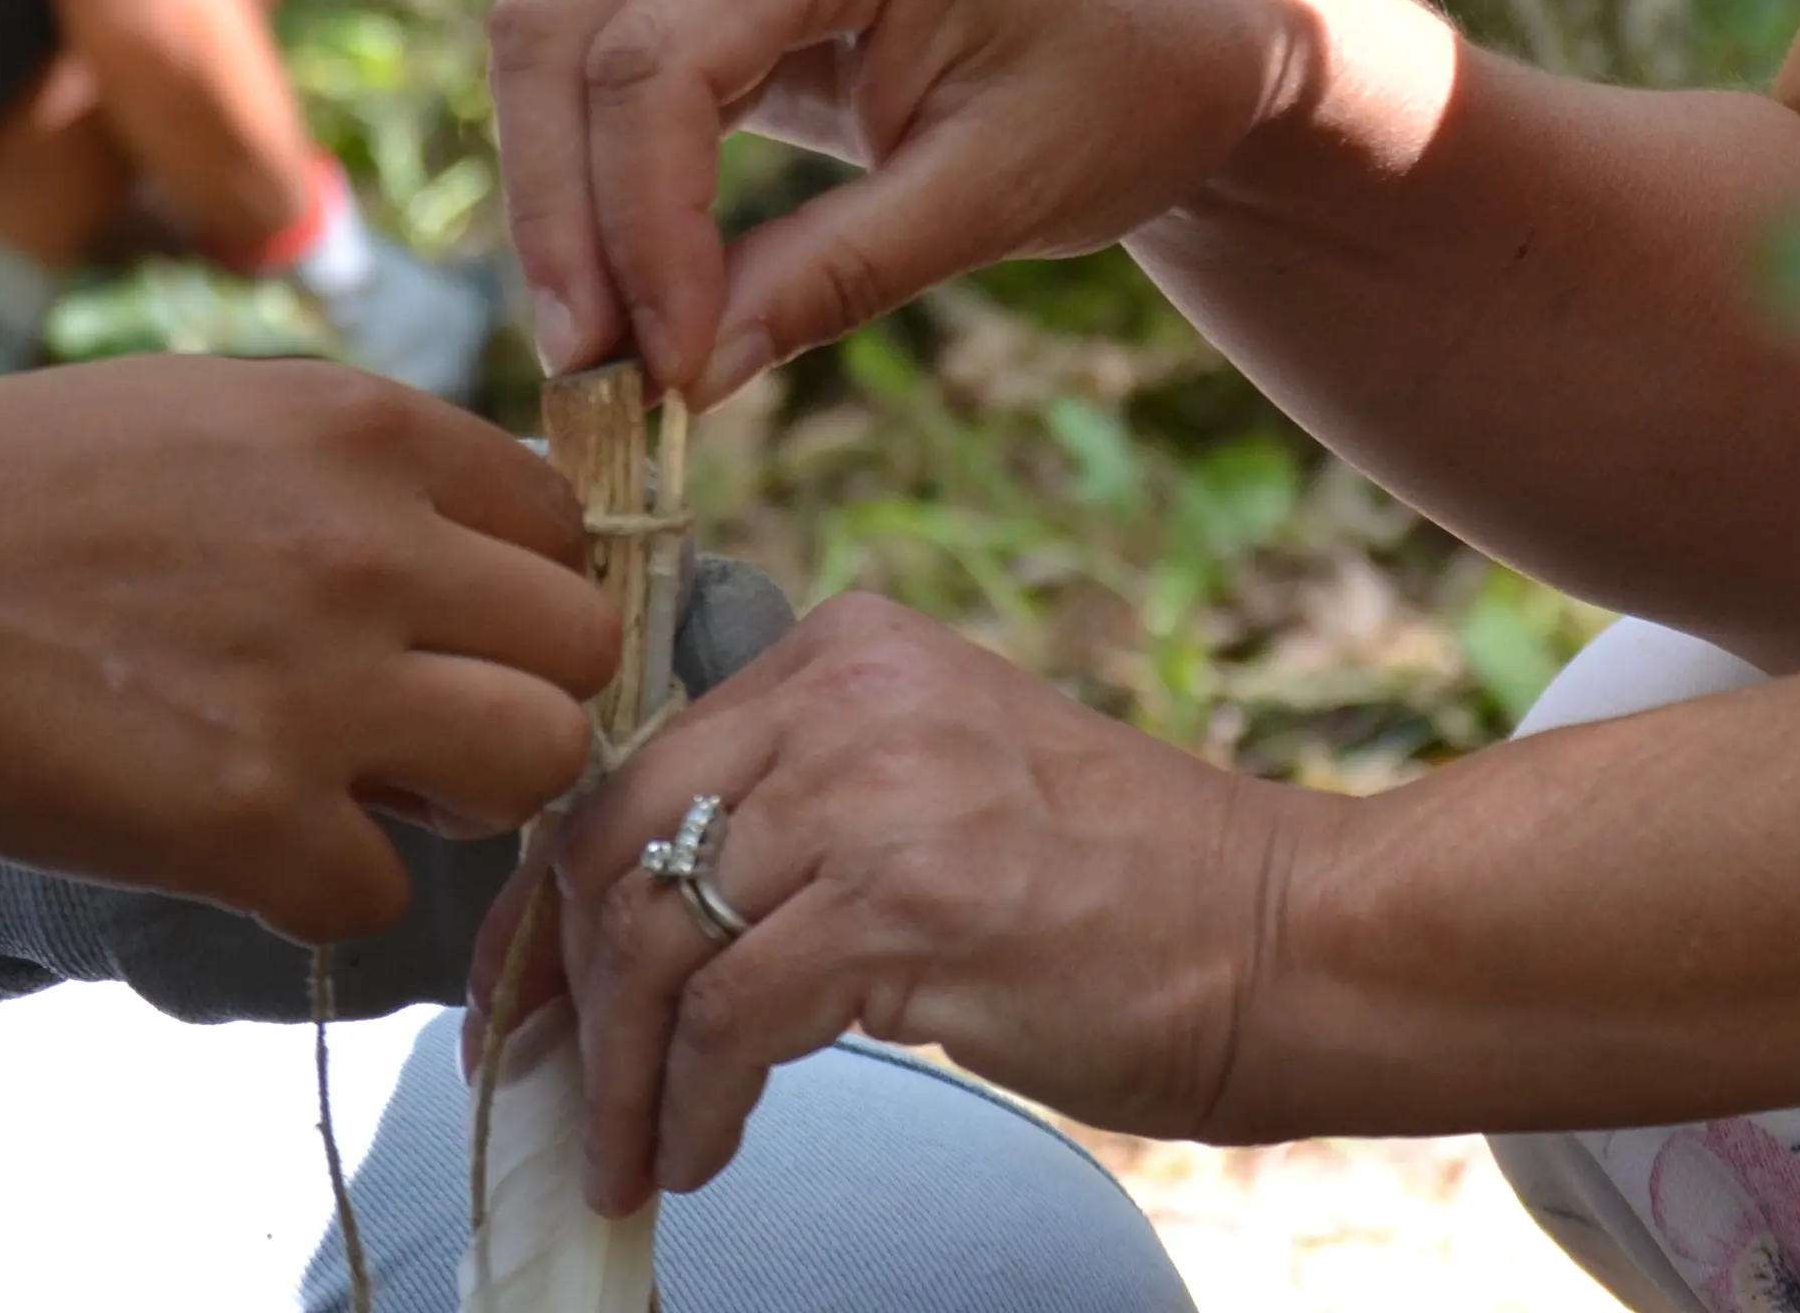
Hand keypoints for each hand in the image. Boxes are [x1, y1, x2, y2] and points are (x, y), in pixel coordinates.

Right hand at [0, 355, 620, 940]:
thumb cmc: (23, 486)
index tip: (461, 623)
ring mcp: (325, 689)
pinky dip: (322, 884)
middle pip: (580, 645)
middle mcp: (375, 546)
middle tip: (426, 714)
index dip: (520, 584)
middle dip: (519, 688)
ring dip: (464, 793)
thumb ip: (358, 469)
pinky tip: (248, 842)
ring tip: (364, 783)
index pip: (560, 519)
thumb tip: (466, 538)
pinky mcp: (255, 822)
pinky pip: (382, 889)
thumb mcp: (222, 411)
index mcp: (366, 431)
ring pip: (537, 762)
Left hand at [479, 594, 1317, 1206]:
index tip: (516, 999)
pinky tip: (701, 1152)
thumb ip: (793, 809)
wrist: (1283, 939)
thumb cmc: (1115, 894)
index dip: (547, 898)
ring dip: (621, 1074)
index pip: (630, 762)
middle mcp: (846, 689)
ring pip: (655, 936)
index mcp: (844, 645)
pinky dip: (693, 1103)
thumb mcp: (930, 790)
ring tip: (629, 1154)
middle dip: (556, 988)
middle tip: (547, 1096)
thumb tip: (626, 922)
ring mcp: (878, 789)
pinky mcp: (908, 902)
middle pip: (612, 838)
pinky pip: (729, 1017)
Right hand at [489, 0, 1306, 397]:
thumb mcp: (1003, 196)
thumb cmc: (1121, 92)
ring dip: (557, 199)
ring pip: (550, 39)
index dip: (641, 228)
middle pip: (561, 31)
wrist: (1174, 28)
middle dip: (562, 214)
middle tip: (593, 377)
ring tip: (603, 350)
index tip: (669, 370)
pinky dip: (590, 170)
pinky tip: (627, 286)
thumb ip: (839, 275)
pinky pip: (593, 52)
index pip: (660, 61)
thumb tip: (687, 378)